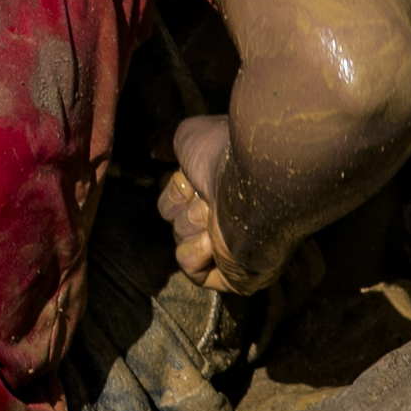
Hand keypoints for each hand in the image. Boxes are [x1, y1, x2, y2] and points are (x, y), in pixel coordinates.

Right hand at [160, 118, 262, 295]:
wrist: (256, 185)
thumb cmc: (226, 157)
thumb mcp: (188, 135)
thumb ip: (167, 140)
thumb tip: (154, 149)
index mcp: (221, 185)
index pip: (179, 194)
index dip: (178, 187)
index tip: (190, 178)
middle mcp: (228, 213)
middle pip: (176, 217)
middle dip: (185, 206)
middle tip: (207, 198)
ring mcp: (231, 246)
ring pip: (181, 239)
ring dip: (192, 226)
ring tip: (217, 216)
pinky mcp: (232, 275)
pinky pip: (189, 265)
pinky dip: (196, 252)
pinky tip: (216, 241)